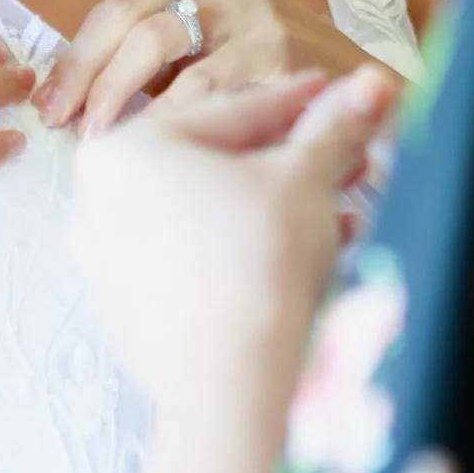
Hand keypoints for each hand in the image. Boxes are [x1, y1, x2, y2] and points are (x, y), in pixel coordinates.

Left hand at [36, 0, 379, 135]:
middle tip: (64, 126)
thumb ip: (154, 53)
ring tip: (104, 140)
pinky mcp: (275, 46)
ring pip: (154, 44)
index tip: (49, 103)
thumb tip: (71, 93)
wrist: (370, 95)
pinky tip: (153, 147)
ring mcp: (250, 5)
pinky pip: (201, 87)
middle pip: (125, 18)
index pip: (115, 7)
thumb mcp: (211, 42)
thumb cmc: (274, 79)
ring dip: (117, 98)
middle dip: (85, 77)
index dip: (76, 58)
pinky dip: (169, 119)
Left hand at [69, 69, 395, 405]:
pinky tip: (307, 260)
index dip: (298, 102)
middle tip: (351, 158)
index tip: (340, 93)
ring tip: (342, 214)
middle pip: (216, 167)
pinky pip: (197, 264)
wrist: (231, 387)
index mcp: (122, 151)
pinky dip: (248, 255)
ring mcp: (108, 262)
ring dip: (279, 212)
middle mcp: (98, 202)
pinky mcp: (130, 314)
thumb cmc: (256, 263)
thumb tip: (375, 84)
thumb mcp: (303, 181)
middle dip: (293, 165)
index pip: (230, 113)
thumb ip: (334, 129)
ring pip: (210, 218)